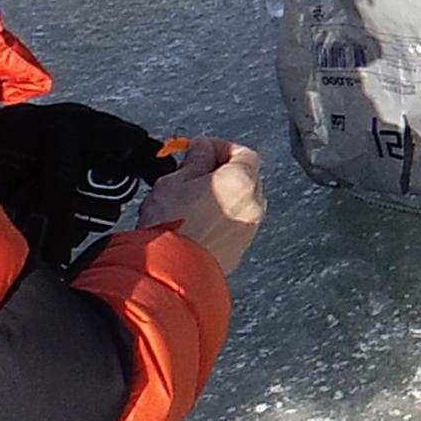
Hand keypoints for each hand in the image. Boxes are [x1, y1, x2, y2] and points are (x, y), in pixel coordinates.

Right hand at [139, 139, 265, 274]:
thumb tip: (202, 149)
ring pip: (241, 203)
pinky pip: (234, 225)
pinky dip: (222, 218)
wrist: (167, 273)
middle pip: (247, 178)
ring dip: (223, 196)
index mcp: (241, 182)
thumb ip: (195, 159)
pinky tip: (197, 220)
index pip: (244, 153)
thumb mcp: (175, 180)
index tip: (201, 149)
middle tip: (195, 172)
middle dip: (223, 171)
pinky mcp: (238, 251)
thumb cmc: (169, 226)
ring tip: (192, 198)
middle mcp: (252, 206)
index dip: (221, 148)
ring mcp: (248, 231)